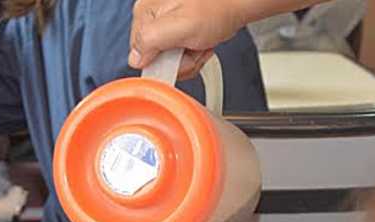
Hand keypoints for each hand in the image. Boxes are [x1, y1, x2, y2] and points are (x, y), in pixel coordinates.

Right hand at [129, 0, 245, 76]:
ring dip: (190, 56)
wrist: (239, 0)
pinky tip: (203, 41)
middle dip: (179, 60)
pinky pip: (180, 52)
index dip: (162, 62)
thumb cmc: (218, 8)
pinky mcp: (178, 27)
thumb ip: (151, 41)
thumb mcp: (181, 26)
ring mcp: (165, 22)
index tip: (180, 54)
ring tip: (202, 41)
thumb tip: (135, 59)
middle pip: (155, 57)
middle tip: (195, 46)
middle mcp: (151, 16)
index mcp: (145, 13)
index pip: (139, 55)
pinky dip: (195, 51)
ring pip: (170, 58)